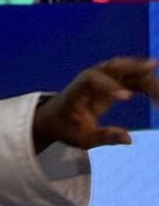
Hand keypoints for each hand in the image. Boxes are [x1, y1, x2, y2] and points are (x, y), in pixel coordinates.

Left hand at [32, 57, 158, 151]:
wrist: (56, 119)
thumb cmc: (67, 129)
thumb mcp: (83, 139)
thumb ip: (105, 137)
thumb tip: (129, 139)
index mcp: (79, 89)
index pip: (94, 79)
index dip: (110, 86)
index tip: (128, 98)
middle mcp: (92, 77)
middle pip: (114, 66)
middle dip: (135, 68)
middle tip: (154, 73)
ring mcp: (103, 78)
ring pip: (126, 68)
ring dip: (145, 75)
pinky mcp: (113, 82)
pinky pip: (132, 77)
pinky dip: (146, 82)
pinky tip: (158, 97)